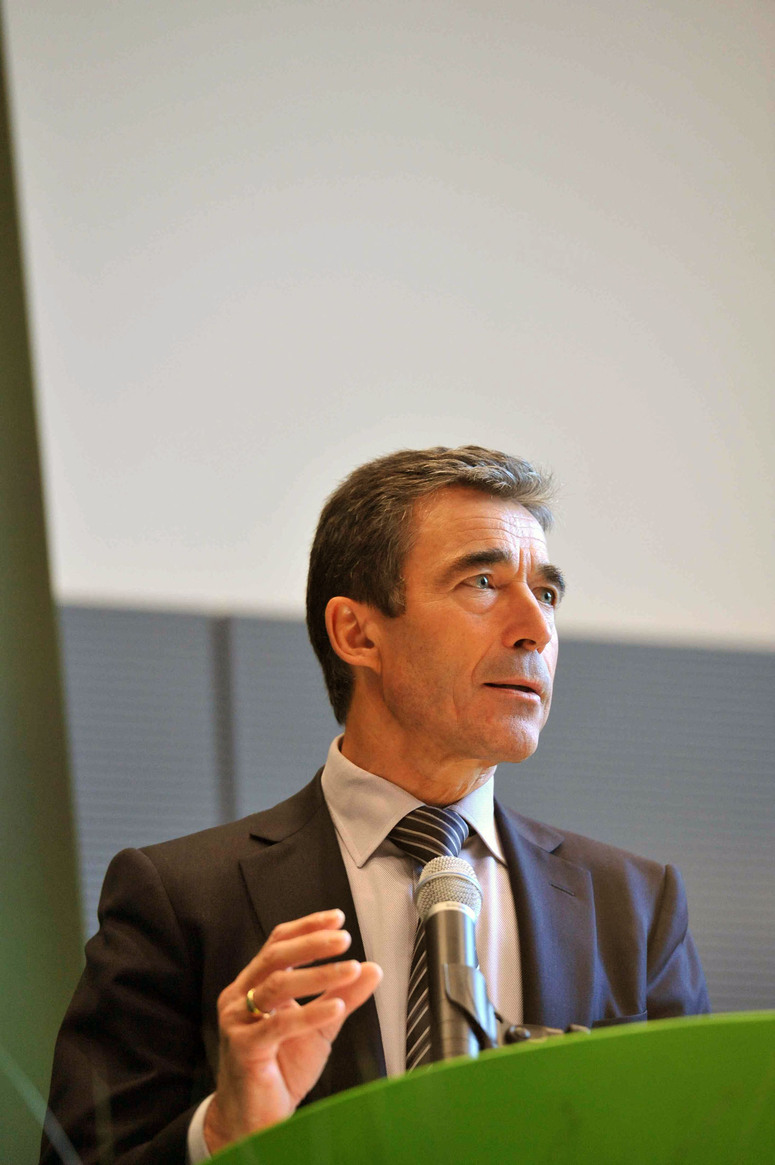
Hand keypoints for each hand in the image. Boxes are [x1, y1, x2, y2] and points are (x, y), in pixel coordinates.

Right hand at [203, 908, 381, 1152]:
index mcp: (253, 985)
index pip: (278, 943)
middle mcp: (240, 997)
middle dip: (312, 944)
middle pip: (275, 957)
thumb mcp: (319, 1028)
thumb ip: (342, 997)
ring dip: (318, 975)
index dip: (307, 928)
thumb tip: (372, 969)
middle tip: (344, 939)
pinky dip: (310, 1012)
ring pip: (278, 985)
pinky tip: (335, 1007)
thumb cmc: (281, 1069)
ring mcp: (238, 1021)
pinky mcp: (244, 1048)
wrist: (254, 1120)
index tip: (338, 918)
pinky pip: (279, 1025)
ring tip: (350, 969)